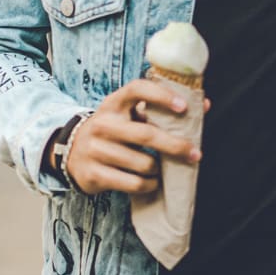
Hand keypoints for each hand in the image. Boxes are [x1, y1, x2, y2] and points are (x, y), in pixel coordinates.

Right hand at [62, 79, 203, 195]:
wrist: (71, 153)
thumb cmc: (114, 130)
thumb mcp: (129, 115)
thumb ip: (162, 108)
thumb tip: (204, 104)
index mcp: (114, 103)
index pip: (137, 89)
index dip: (162, 96)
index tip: (184, 107)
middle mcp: (102, 124)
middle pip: (146, 135)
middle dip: (176, 146)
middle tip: (195, 154)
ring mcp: (95, 150)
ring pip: (143, 163)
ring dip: (160, 170)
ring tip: (164, 170)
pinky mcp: (93, 174)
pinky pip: (133, 183)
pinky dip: (148, 185)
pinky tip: (152, 182)